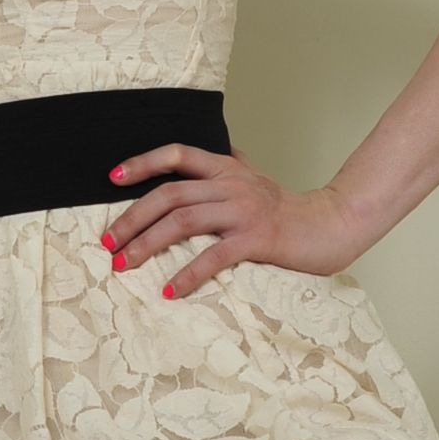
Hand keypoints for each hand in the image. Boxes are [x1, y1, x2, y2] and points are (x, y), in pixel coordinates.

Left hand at [101, 142, 368, 294]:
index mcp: (226, 167)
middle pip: (169, 193)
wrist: (331, 225)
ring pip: (183, 221)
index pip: (177, 154)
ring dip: (147, 244)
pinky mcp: (257, 239)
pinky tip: (168, 290)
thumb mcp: (255, 177)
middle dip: (132, 218)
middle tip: (107, 243)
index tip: (111, 178)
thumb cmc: (287, 208)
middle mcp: (231, 183)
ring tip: (123, 265)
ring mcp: (243, 210)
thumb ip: (230, 164)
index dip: (142, 163)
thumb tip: (212, 148)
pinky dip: (187, 274)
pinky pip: (213, 256)